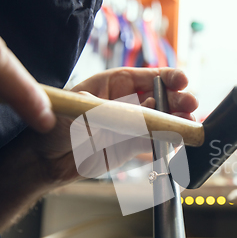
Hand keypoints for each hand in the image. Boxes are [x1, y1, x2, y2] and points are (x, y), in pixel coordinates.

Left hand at [28, 67, 196, 183]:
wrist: (45, 161)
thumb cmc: (54, 127)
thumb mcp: (77, 112)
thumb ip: (105, 112)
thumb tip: (132, 110)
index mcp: (113, 84)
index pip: (146, 76)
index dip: (167, 77)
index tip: (182, 81)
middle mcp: (126, 103)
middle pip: (161, 98)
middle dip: (178, 100)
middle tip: (190, 105)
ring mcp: (132, 125)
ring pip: (163, 121)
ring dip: (178, 122)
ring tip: (189, 126)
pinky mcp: (132, 147)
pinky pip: (156, 144)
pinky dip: (169, 145)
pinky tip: (179, 146)